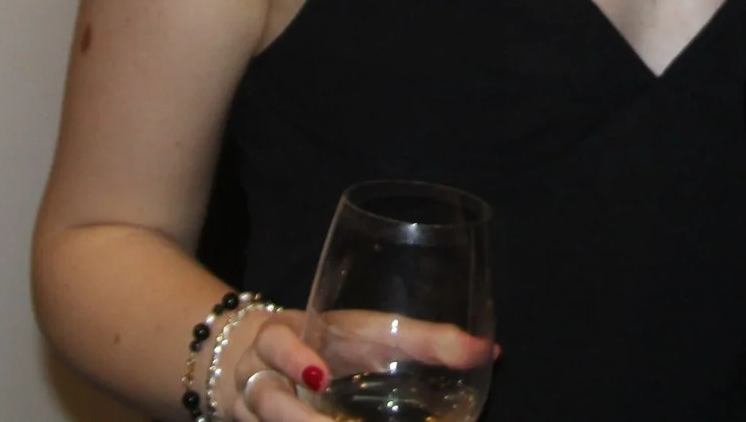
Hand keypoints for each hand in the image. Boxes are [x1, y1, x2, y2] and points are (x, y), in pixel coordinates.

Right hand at [233, 311, 497, 420]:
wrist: (258, 359)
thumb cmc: (330, 342)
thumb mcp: (370, 333)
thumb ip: (426, 341)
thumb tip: (492, 354)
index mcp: (284, 338)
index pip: (278, 341)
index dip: (292, 356)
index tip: (319, 375)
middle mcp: (260, 376)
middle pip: (266, 400)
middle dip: (297, 418)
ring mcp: (253, 409)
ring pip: (264, 421)